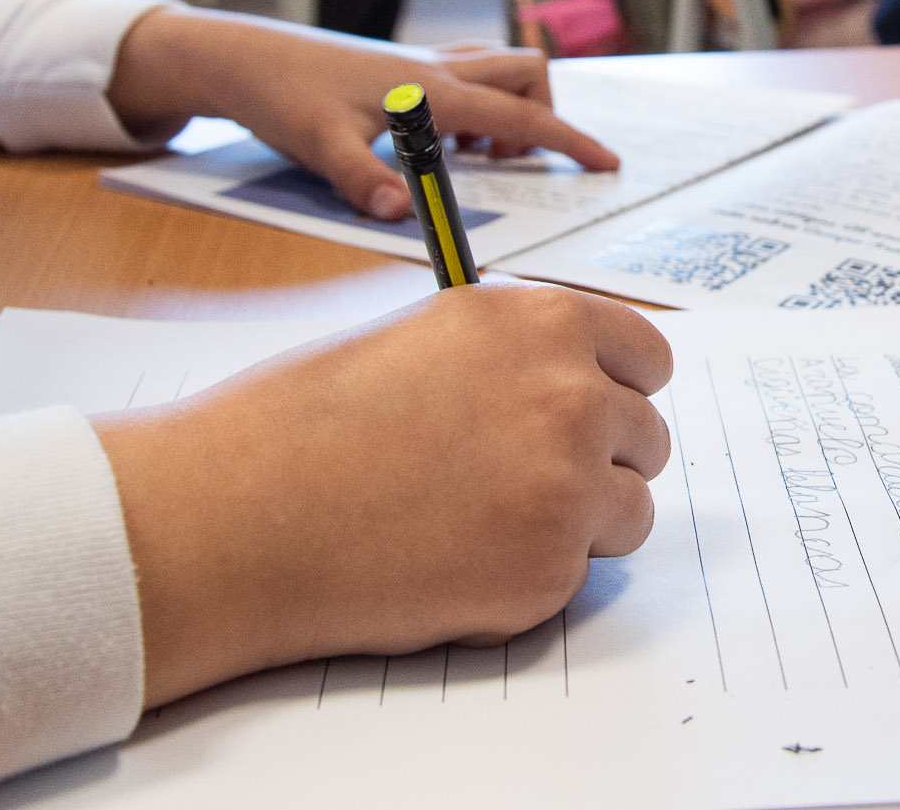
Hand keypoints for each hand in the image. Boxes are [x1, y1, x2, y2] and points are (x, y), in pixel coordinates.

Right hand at [96, 284, 673, 705]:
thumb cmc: (315, 420)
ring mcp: (568, 487)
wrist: (251, 510)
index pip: (649, 357)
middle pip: (647, 437)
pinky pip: (577, 576)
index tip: (594, 412)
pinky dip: (530, 578)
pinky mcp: (549, 571)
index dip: (617, 388)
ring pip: (629, 512)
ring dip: (577, 523)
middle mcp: (572, 396)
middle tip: (519, 479)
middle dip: (599, 460)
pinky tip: (453, 560)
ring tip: (480, 520)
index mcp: (543, 322)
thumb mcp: (431, 338)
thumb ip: (517, 354)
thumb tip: (576, 380)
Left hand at [106, 11, 616, 218]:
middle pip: (526, 72)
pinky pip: (468, 74)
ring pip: (499, 67)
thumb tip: (401, 211)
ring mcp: (422, 63)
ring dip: (509, 107)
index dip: (569, 140)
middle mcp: (437, 69)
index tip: (607, 163)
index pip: (520, 114)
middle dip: (542, 115)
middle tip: (513, 164)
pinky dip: (477, 103)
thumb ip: (362, 181)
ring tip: (475, 156)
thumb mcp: (319, 147)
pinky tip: (440, 139)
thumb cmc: (284, 98)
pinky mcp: (403, 66)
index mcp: (431, 91)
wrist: (248, 57)